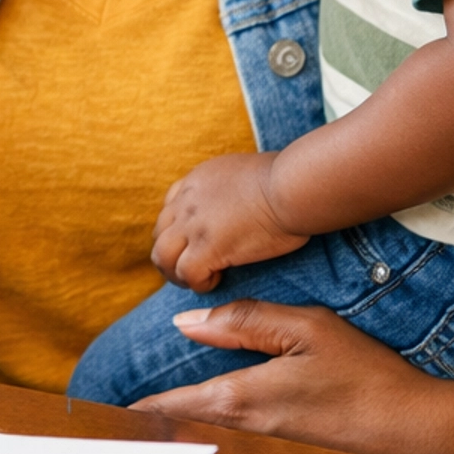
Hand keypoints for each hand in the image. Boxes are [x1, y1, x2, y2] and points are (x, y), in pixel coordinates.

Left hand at [133, 296, 453, 451]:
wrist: (414, 431)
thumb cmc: (364, 376)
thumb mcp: (306, 329)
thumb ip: (245, 322)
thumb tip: (187, 324)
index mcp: (240, 399)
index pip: (166, 407)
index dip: (128, 409)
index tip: (92, 409)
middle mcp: (244, 430)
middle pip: (176, 430)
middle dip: (140, 424)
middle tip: (101, 418)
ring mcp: (263, 446)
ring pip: (200, 437)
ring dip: (170, 429)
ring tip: (136, 421)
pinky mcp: (283, 450)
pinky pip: (228, 441)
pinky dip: (202, 432)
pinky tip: (196, 422)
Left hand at [151, 153, 307, 288]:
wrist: (294, 186)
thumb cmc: (290, 180)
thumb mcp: (250, 171)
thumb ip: (238, 186)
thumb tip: (252, 197)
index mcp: (199, 179)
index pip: (170, 206)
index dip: (179, 229)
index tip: (195, 242)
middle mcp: (188, 200)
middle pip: (160, 233)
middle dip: (171, 254)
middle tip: (192, 268)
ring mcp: (194, 224)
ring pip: (162, 257)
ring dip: (176, 273)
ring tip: (198, 280)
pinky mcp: (206, 247)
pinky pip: (187, 274)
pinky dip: (198, 283)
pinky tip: (217, 281)